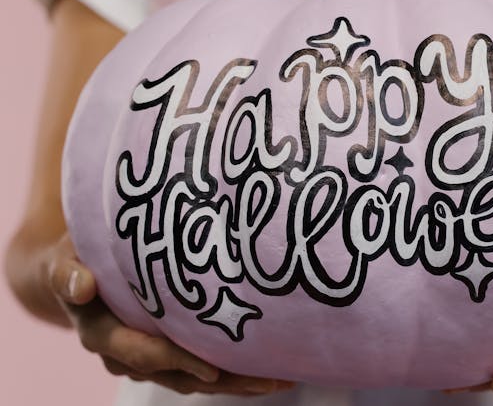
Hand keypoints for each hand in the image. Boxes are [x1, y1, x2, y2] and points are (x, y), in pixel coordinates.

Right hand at [45, 234, 295, 395]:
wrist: (76, 271)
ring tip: (280, 379)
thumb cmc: (75, 258)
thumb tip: (82, 285)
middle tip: (269, 380)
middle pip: (180, 375)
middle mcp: (126, 353)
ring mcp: (149, 357)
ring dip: (236, 382)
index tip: (211, 367)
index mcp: (102, 334)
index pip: (143, 352)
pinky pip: (201, 368)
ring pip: (195, 378)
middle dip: (225, 380)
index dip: (177, 360)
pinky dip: (231, 372)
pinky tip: (266, 370)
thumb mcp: (64, 259)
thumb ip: (67, 272)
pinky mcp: (168, 351)